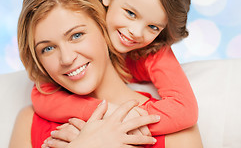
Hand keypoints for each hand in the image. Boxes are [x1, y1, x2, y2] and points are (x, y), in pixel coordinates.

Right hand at [42, 99, 158, 147]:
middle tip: (158, 118)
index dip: (131, 104)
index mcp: (110, 121)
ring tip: (153, 140)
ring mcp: (119, 141)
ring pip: (137, 139)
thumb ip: (99, 110)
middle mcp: (116, 130)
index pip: (123, 109)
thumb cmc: (85, 137)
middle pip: (136, 122)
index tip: (136, 102)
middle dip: (148, 119)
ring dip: (146, 139)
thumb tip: (105, 101)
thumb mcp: (91, 121)